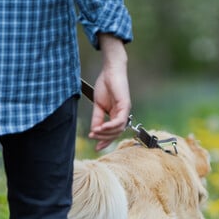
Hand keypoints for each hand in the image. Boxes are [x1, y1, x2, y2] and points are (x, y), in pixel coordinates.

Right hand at [88, 34, 130, 150]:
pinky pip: (119, 121)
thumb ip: (97, 118)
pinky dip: (110, 126)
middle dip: (103, 138)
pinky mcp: (125, 106)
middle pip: (115, 133)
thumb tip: (94, 131)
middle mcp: (122, 115)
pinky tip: (101, 128)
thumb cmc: (105, 85)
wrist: (110, 71)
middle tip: (92, 137)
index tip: (96, 148)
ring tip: (94, 132)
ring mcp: (125, 111)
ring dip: (105, 133)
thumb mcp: (98, 105)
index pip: (112, 133)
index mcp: (116, 115)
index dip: (105, 141)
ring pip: (118, 129)